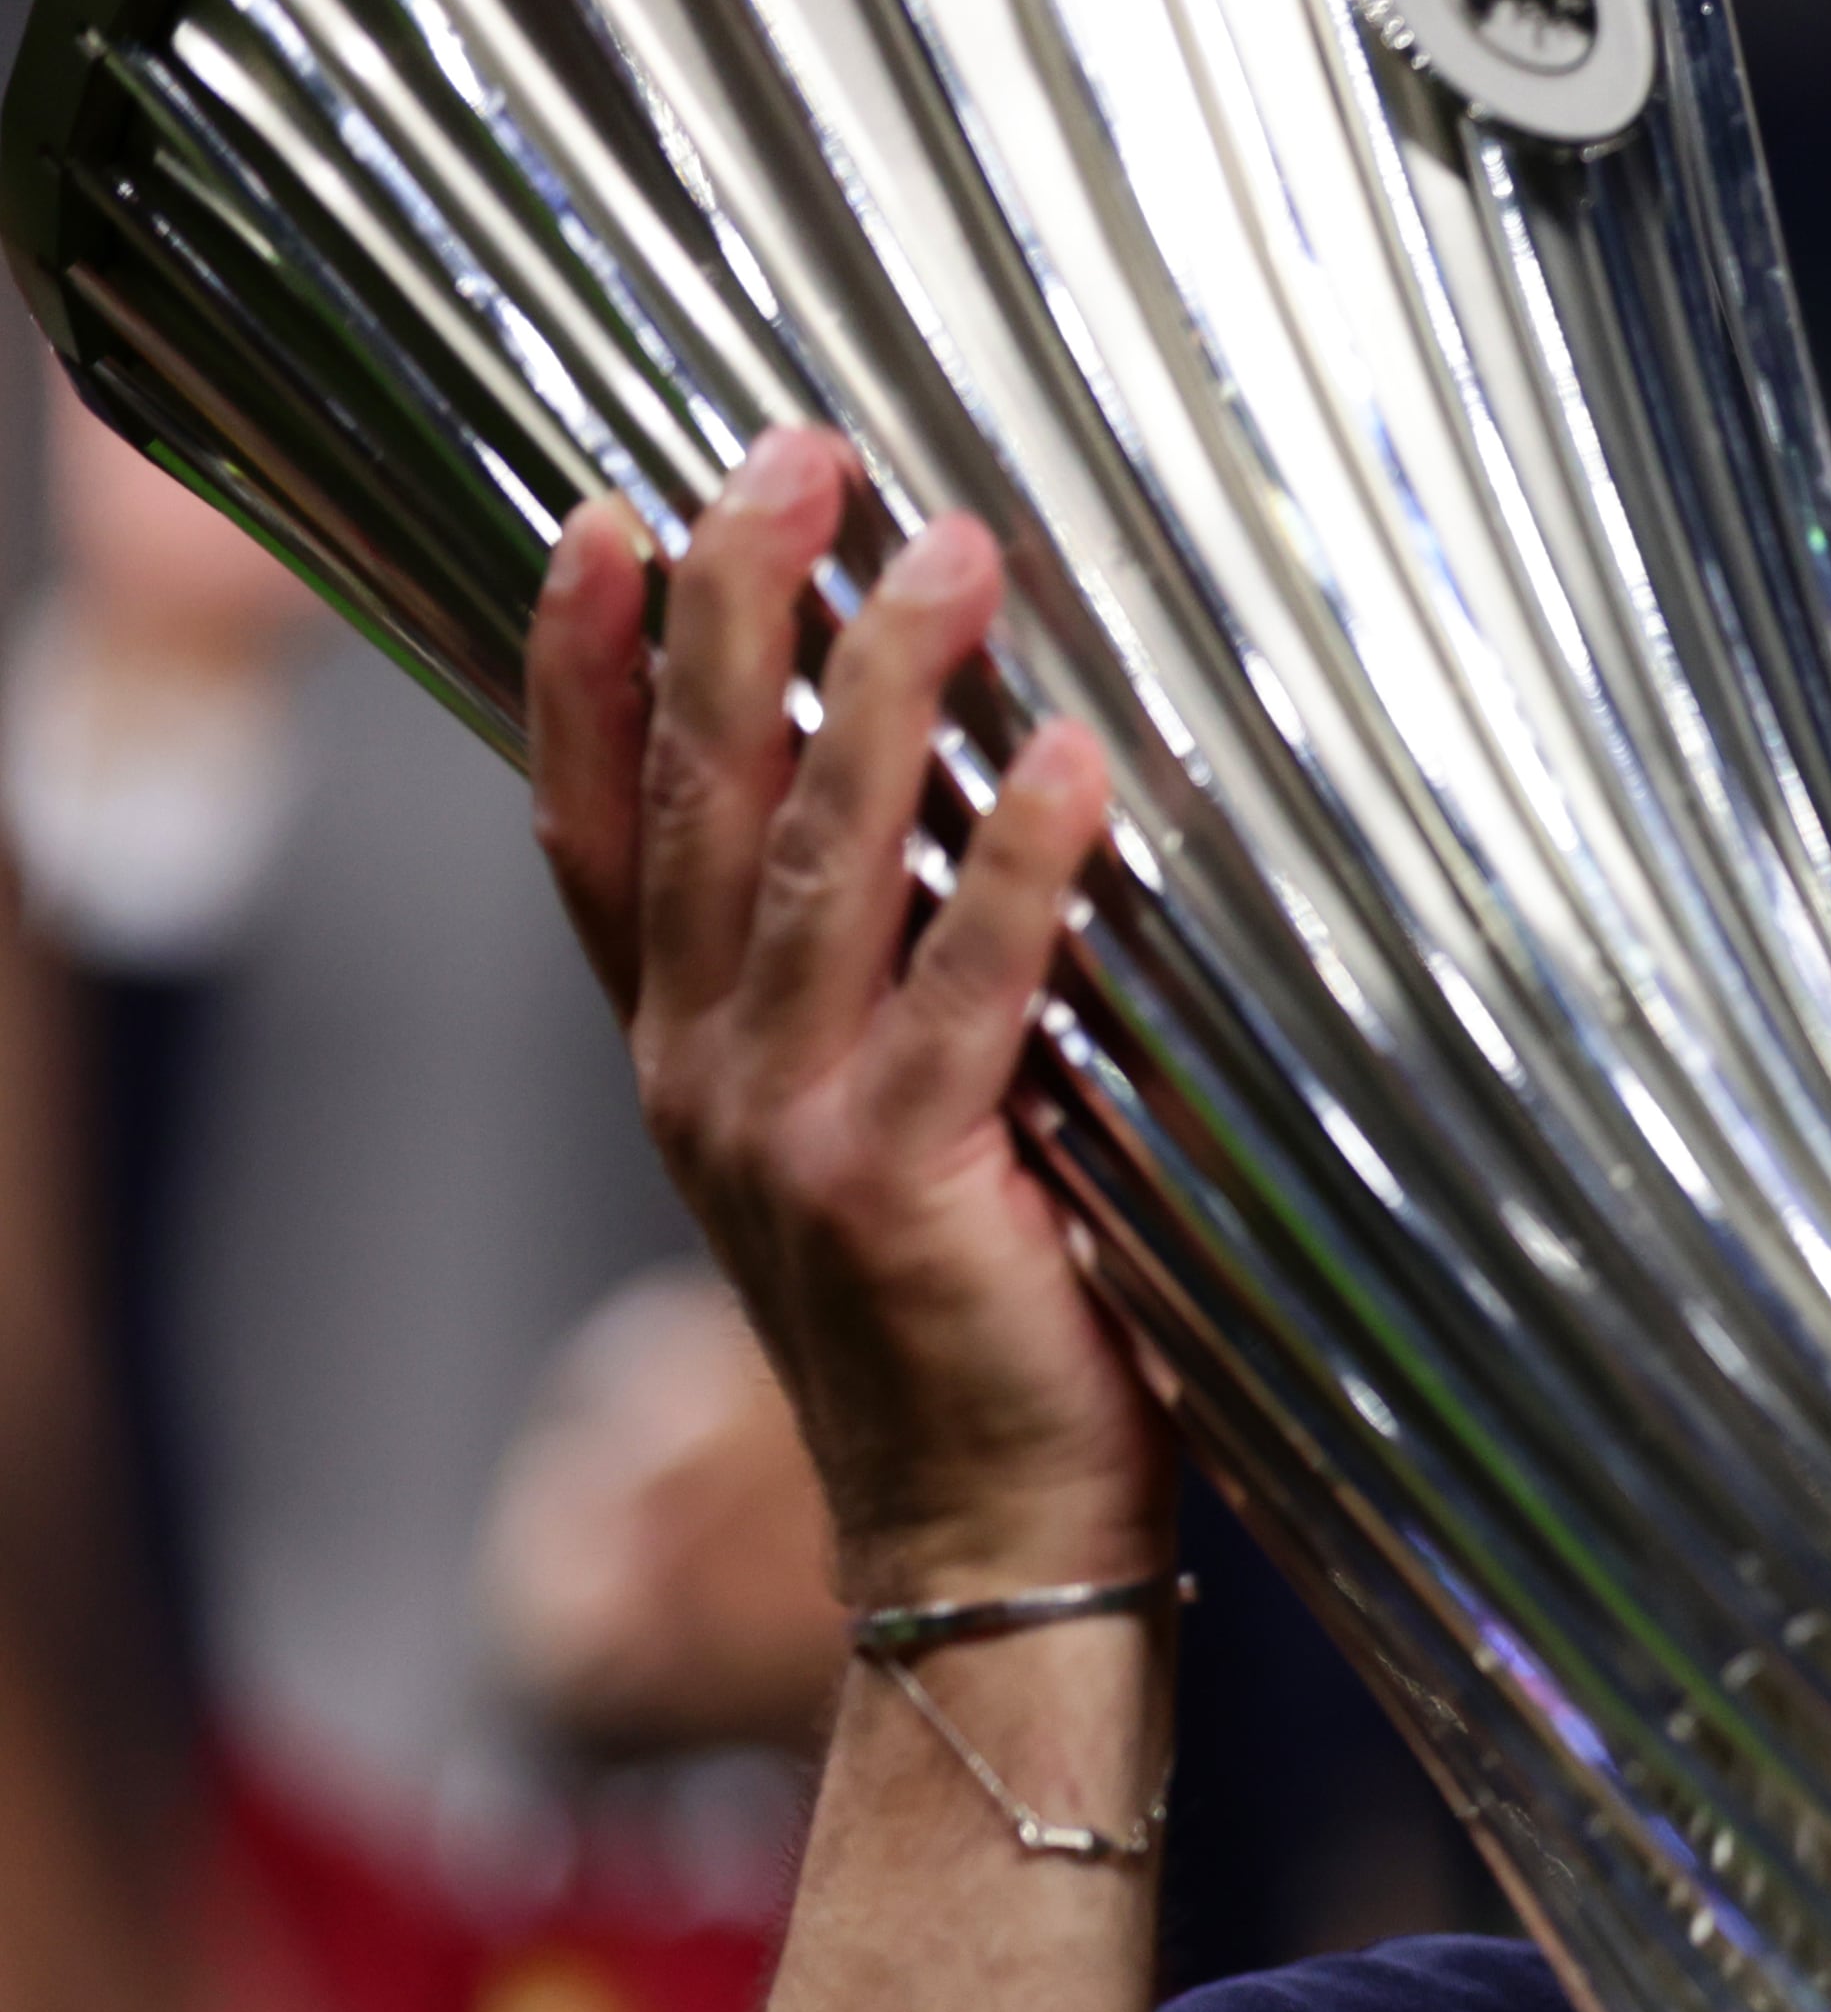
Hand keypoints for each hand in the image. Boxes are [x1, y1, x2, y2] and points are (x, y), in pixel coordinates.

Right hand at [526, 430, 1168, 1605]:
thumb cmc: (969, 1332)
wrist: (989, 1551)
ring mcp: (790, 1132)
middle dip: (739, 613)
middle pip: (695, 800)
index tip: (600, 517)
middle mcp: (707, 1080)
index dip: (579, 670)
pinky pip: (966, 994)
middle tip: (795, 459)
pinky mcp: (905, 1186)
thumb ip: (878, 998)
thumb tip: (962, 806)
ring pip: (815, 865)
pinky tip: (1070, 767)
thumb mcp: (879, 1142)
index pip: (595, 830)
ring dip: (886, 696)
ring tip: (948, 554)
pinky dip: (1014, 873)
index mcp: (685, 1061)